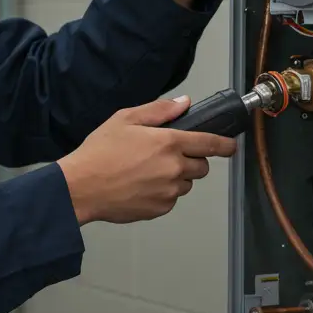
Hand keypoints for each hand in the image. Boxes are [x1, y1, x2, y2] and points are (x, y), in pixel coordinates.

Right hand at [57, 96, 237, 224]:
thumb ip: (159, 110)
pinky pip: (170, 200)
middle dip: (191, 161)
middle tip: (165, 157)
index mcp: (169, 143)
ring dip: (176, 178)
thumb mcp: (125, 119)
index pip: (210, 143)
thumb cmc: (99, 152)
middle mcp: (174, 168)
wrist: (81, 187)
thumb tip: (184, 103)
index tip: (230, 146)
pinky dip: (162, 193)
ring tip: (147, 172)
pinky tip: (140, 186)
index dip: (224, 145)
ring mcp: (169, 191)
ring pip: (185, 184)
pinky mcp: (160, 209)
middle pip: (201, 167)